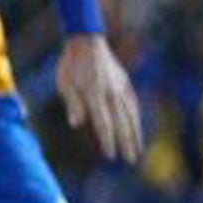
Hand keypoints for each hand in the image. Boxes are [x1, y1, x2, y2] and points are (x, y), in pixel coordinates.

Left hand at [56, 32, 142, 164]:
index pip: (104, 123)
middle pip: (121, 123)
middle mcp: (111, 93)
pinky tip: (137, 124)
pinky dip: (136, 115)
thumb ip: (73, 104)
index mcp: (95, 95)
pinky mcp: (123, 82)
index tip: (111, 156)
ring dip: (134, 132)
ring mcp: (119, 87)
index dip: (108, 141)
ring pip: (131, 114)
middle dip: (126, 143)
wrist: (86, 41)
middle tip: (131, 160)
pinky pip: (132, 102)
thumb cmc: (70, 65)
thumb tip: (77, 124)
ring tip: (137, 148)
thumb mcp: (64, 84)